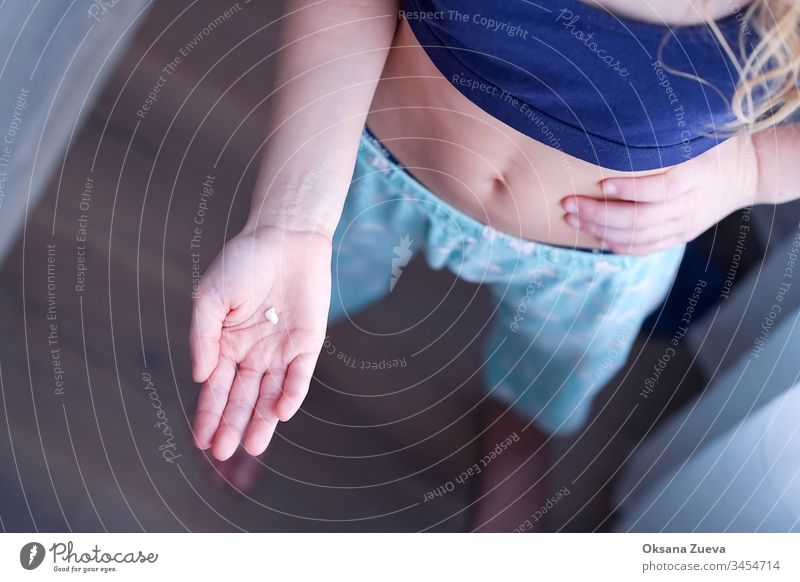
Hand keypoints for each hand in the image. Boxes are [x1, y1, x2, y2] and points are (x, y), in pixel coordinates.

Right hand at [189, 226, 330, 460]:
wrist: (284, 237)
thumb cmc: (243, 262)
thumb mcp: (210, 296)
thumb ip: (202, 337)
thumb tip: (200, 377)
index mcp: (227, 345)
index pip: (217, 389)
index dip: (208, 414)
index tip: (200, 440)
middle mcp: (254, 354)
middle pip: (242, 398)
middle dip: (231, 425)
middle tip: (222, 452)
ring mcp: (281, 351)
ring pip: (270, 395)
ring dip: (262, 421)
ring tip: (251, 447)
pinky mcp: (308, 344)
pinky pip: (299, 376)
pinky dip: (290, 394)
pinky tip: (280, 413)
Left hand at [561, 133, 759, 255]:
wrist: (750, 172)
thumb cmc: (716, 144)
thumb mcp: (701, 131)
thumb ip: (670, 131)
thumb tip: (627, 113)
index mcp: (698, 174)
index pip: (663, 188)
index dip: (631, 190)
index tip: (601, 184)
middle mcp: (692, 203)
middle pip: (643, 218)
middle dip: (601, 214)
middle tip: (569, 205)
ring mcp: (686, 222)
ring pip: (640, 236)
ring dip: (601, 230)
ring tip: (572, 218)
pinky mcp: (681, 234)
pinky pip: (646, 247)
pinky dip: (619, 245)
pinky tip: (594, 236)